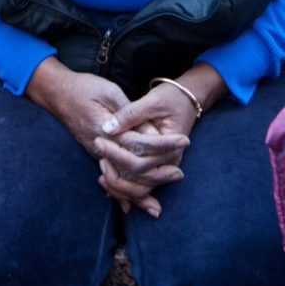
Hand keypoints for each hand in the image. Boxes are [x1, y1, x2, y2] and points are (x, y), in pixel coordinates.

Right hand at [25, 57, 187, 215]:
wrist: (58, 94)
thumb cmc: (84, 88)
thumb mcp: (108, 91)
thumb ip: (129, 112)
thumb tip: (149, 131)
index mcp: (107, 129)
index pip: (140, 143)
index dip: (163, 144)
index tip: (183, 141)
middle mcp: (102, 147)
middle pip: (134, 167)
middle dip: (159, 171)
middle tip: (180, 172)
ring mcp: (98, 154)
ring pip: (123, 178)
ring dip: (144, 188)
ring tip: (162, 188)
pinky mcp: (97, 155)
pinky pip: (113, 176)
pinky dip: (124, 192)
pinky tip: (133, 204)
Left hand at [96, 64, 227, 214]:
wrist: (187, 99)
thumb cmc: (171, 97)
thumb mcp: (152, 101)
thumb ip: (130, 114)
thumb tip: (107, 128)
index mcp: (171, 147)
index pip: (139, 159)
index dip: (116, 153)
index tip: (98, 141)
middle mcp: (170, 162)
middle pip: (138, 176)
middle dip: (114, 170)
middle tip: (97, 150)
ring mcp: (165, 167)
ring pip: (140, 189)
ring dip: (118, 186)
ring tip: (100, 169)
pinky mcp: (158, 167)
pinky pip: (141, 185)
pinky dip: (124, 189)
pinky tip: (106, 182)